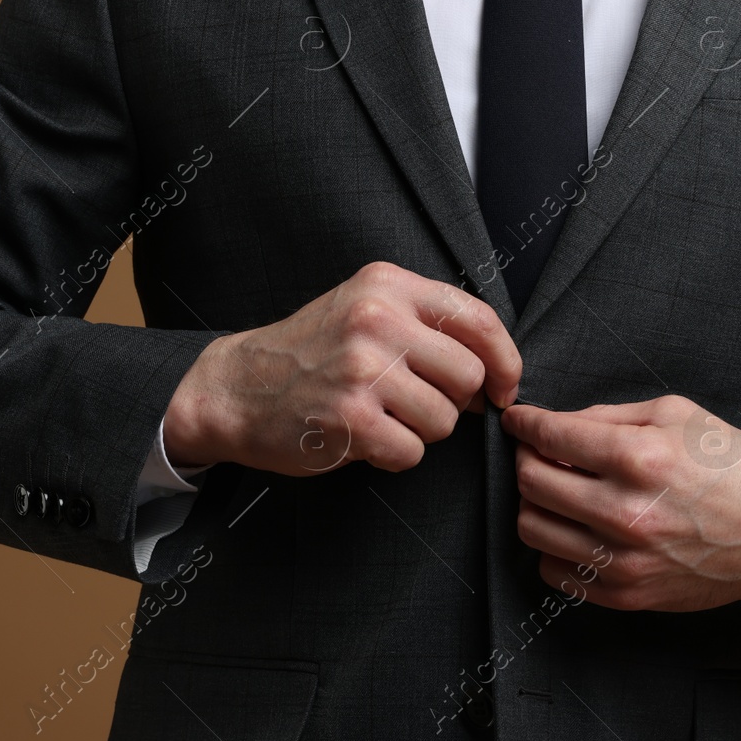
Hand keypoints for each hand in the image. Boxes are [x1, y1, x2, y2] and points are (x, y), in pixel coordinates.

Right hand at [162, 261, 521, 475]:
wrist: (235, 387)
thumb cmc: (312, 351)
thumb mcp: (365, 306)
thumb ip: (426, 322)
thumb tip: (497, 369)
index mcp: (388, 285)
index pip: (478, 319)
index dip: (505, 361)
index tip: (503, 387)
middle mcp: (377, 320)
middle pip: (469, 376)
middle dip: (455, 402)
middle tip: (418, 404)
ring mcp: (363, 370)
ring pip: (445, 420)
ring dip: (421, 431)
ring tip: (382, 417)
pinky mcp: (350, 420)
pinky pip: (412, 451)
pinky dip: (395, 455)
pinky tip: (365, 438)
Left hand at [501, 396, 740, 610]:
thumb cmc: (735, 468)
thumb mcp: (679, 415)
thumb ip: (610, 416)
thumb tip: (559, 424)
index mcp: (640, 458)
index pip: (550, 436)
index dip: (525, 423)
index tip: (519, 421)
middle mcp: (626, 512)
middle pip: (531, 483)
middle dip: (527, 459)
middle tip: (541, 452)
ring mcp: (624, 560)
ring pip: (532, 529)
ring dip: (536, 504)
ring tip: (560, 491)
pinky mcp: (626, 594)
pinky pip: (555, 572)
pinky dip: (555, 547)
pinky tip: (578, 529)